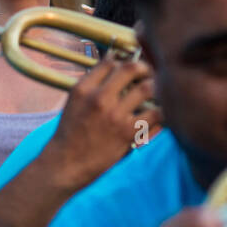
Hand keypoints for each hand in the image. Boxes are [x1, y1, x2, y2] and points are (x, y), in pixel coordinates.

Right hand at [48, 55, 157, 185]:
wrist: (65, 164)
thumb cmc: (70, 133)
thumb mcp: (74, 102)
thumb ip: (92, 84)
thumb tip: (113, 65)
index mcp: (83, 88)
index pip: (110, 62)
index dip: (123, 61)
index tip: (131, 67)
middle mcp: (99, 97)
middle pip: (130, 69)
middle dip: (144, 68)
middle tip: (150, 74)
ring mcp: (114, 115)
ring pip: (147, 88)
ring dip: (156, 88)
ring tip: (158, 93)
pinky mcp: (127, 133)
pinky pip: (155, 115)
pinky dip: (161, 113)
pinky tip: (160, 114)